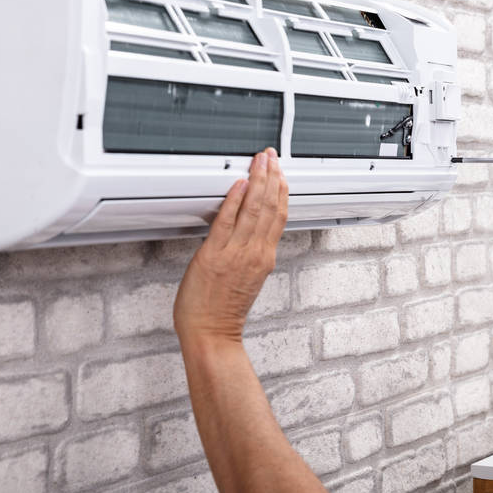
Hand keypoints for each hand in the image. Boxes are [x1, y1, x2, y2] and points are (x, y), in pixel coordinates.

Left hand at [173, 148, 288, 342]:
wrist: (212, 335)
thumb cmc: (223, 313)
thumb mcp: (246, 280)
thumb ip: (250, 255)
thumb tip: (248, 236)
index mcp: (263, 258)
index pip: (278, 217)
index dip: (280, 191)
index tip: (279, 173)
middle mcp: (254, 253)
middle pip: (270, 207)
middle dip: (271, 177)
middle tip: (271, 157)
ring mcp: (236, 254)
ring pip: (254, 210)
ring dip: (257, 181)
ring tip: (260, 162)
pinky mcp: (214, 256)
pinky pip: (227, 222)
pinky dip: (235, 201)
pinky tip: (239, 184)